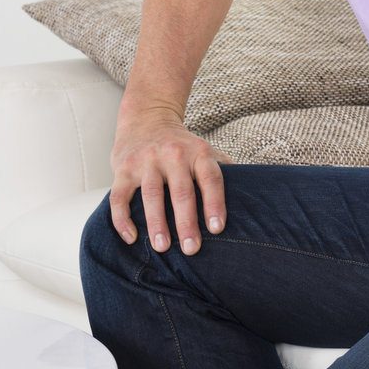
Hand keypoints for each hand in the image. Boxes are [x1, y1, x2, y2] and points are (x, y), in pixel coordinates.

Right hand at [109, 103, 234, 254]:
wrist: (146, 118)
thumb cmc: (181, 145)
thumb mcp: (204, 150)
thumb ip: (222, 168)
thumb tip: (248, 193)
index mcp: (198, 152)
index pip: (210, 178)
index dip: (215, 203)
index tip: (217, 228)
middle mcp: (173, 154)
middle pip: (181, 191)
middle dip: (186, 223)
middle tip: (192, 250)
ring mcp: (146, 160)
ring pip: (152, 195)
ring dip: (157, 224)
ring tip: (163, 248)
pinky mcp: (123, 168)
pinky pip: (120, 196)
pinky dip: (123, 219)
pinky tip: (131, 238)